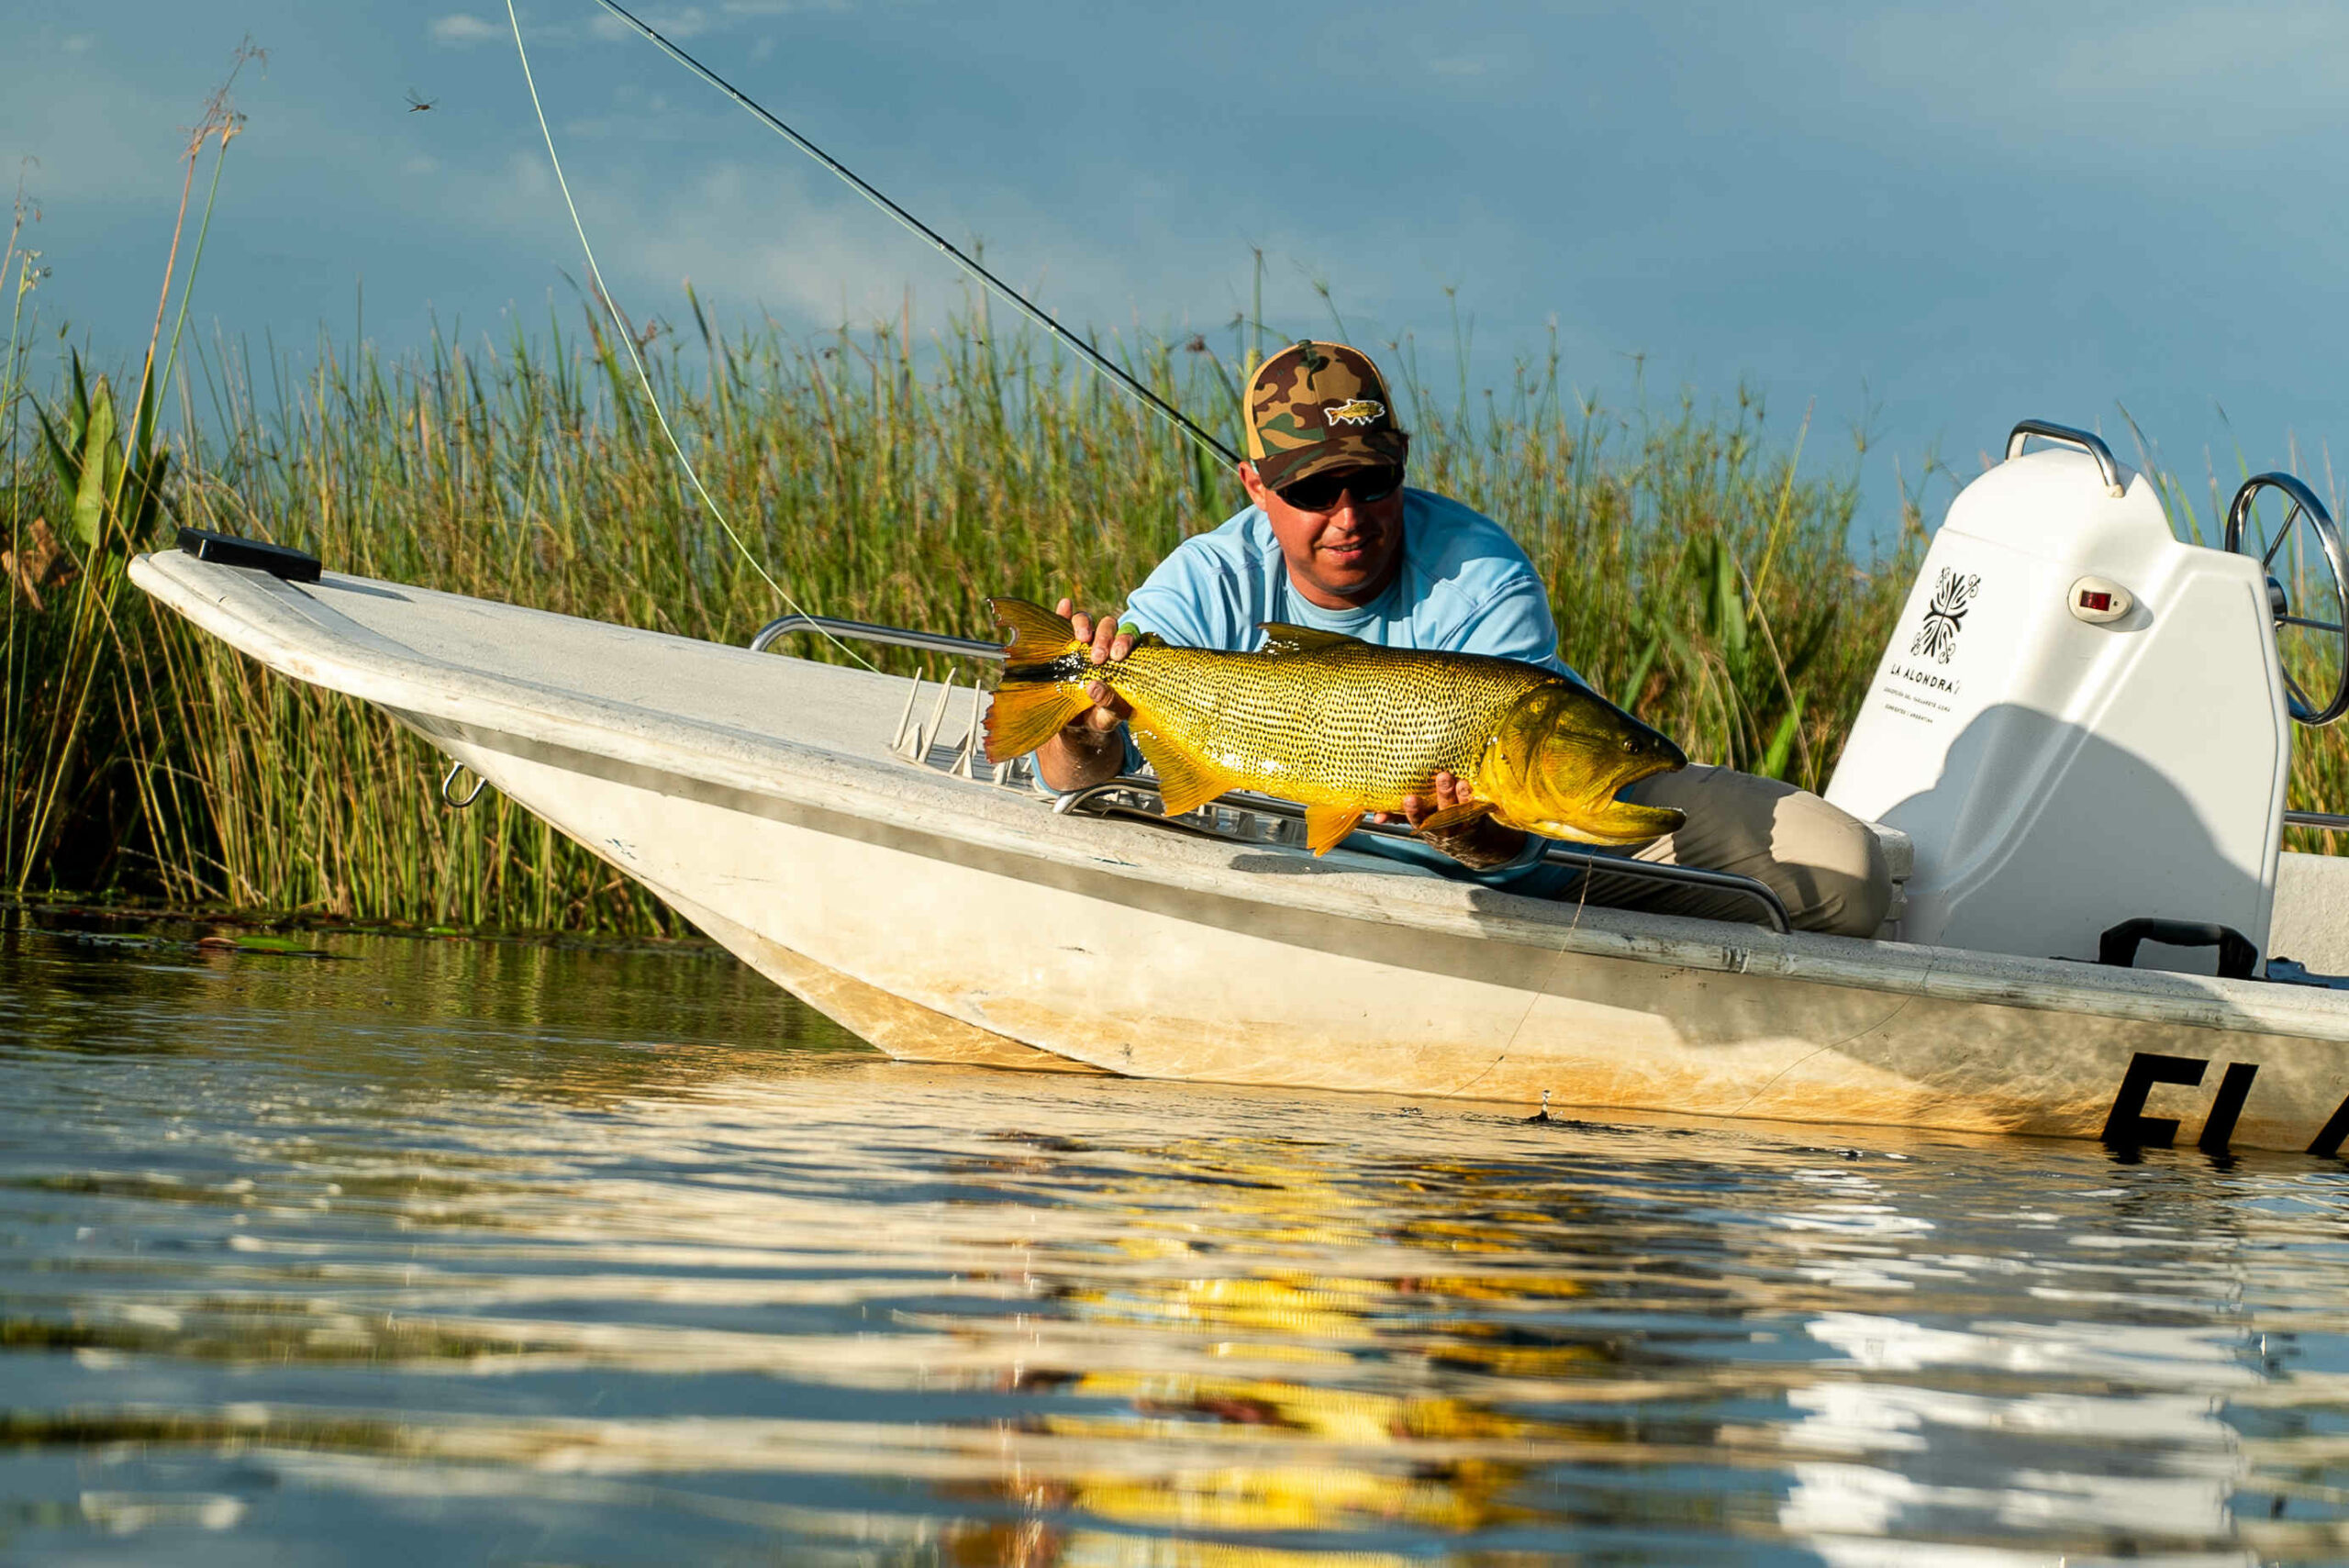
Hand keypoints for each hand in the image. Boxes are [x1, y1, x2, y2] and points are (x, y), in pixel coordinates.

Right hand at [1035, 596, 1133, 791]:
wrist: (1077, 725)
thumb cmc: (1100, 717)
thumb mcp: (1109, 718)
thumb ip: (1110, 705)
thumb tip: (1095, 687)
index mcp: (1124, 658)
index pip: (1130, 638)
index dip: (1126, 640)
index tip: (1117, 655)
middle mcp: (1105, 644)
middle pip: (1110, 626)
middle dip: (1105, 637)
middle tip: (1098, 658)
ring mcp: (1082, 642)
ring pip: (1087, 620)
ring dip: (1084, 624)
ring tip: (1081, 639)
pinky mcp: (1062, 644)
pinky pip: (1063, 623)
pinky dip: (1064, 613)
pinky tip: (1064, 606)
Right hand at [1369, 770, 1472, 827]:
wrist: (1468, 846)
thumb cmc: (1436, 827)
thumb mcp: (1417, 824)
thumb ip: (1397, 818)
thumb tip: (1374, 816)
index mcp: (1425, 827)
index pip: (1417, 820)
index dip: (1414, 811)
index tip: (1409, 799)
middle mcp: (1443, 828)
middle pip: (1443, 812)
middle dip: (1443, 795)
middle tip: (1442, 776)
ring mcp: (1460, 824)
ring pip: (1459, 809)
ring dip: (1459, 794)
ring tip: (1457, 778)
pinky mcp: (1475, 820)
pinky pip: (1474, 809)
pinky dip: (1471, 797)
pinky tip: (1467, 784)